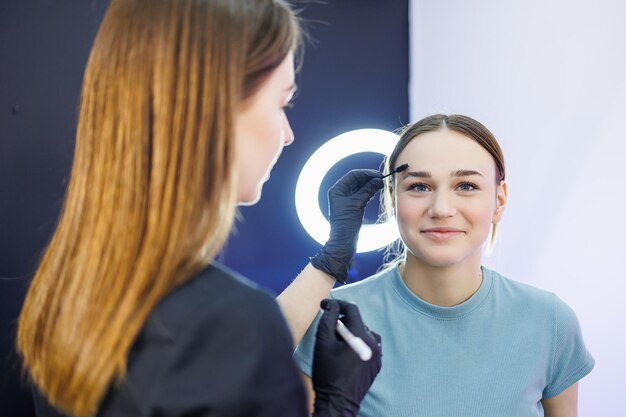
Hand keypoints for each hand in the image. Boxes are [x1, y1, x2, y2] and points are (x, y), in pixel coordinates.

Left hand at [309, 169, 383, 282]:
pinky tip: (376, 190)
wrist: (343, 242)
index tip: (378, 174)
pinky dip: (369, 192)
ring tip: (381, 184)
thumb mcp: (357, 204)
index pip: (352, 175)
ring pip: (359, 187)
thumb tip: (378, 180)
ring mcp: (346, 200)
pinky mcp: (351, 206)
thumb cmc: (346, 224)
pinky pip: (361, 195)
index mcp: (337, 190)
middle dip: (369, 178)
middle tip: (382, 179)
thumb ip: (367, 190)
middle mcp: (340, 193)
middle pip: (356, 180)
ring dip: (370, 185)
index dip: (366, 173)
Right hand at [312, 299, 381, 416]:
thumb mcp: (323, 342)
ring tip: (336, 343)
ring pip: (363, 333)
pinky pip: (368, 346)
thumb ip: (328, 319)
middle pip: (357, 322)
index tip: (324, 305)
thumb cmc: (328, 373)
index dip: (337, 304)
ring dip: (350, 332)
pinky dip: (357, 344)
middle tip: (327, 328)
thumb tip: (332, 305)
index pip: (352, 310)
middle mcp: (374, 344)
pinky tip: (345, 353)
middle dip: (342, 321)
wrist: (337, 402)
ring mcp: (377, 355)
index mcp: (362, 337)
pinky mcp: (376, 365)